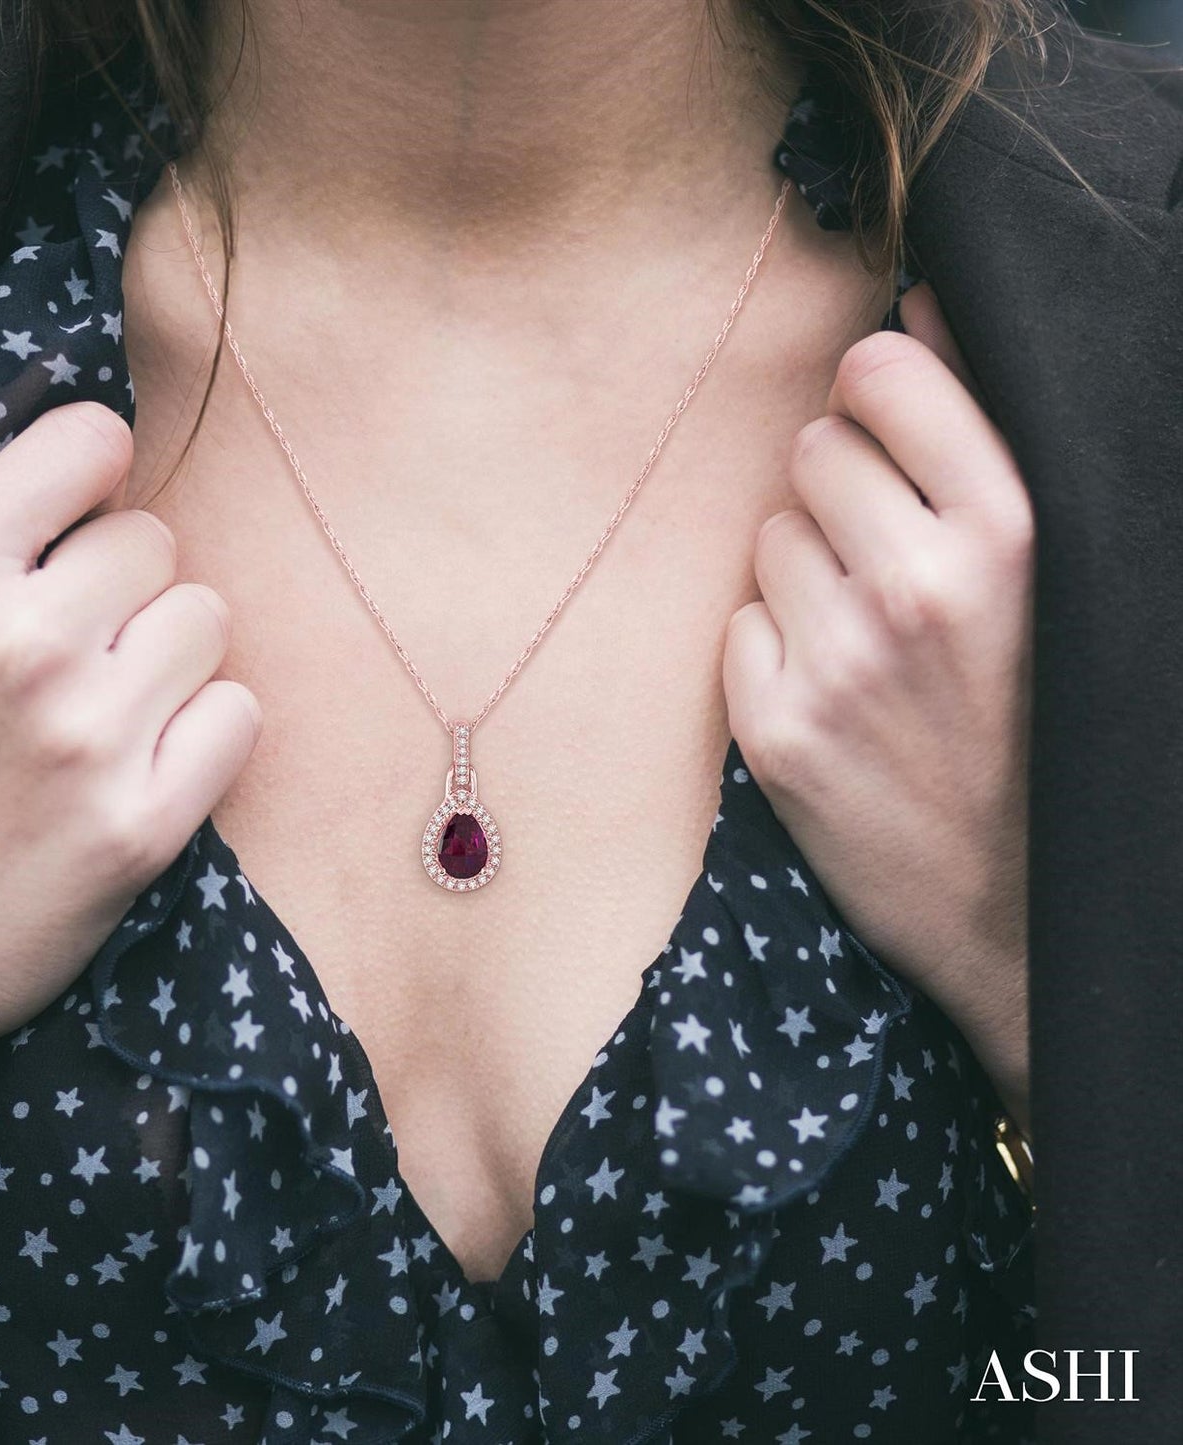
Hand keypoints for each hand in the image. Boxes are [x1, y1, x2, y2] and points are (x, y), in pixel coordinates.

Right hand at [0, 403, 260, 1072]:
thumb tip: (98, 454)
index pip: (86, 440)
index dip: (94, 471)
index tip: (82, 513)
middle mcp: (18, 644)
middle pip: (157, 540)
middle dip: (129, 589)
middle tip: (80, 652)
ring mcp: (85, 737)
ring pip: (208, 618)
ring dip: (173, 658)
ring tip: (109, 711)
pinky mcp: (143, 824)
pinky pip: (239, 712)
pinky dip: (207, 733)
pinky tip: (149, 763)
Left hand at [722, 284, 1033, 1127]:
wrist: (1021, 907)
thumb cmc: (1045, 722)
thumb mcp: (1060, 576)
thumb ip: (985, 433)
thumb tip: (912, 305)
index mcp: (1017, 532)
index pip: (883, 371)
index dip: (878, 388)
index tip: (890, 422)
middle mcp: (920, 588)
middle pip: (812, 445)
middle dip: (842, 485)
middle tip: (890, 557)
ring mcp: (839, 662)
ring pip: (770, 532)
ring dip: (806, 565)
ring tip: (871, 633)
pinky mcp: (776, 729)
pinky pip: (738, 619)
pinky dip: (772, 642)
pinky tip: (832, 689)